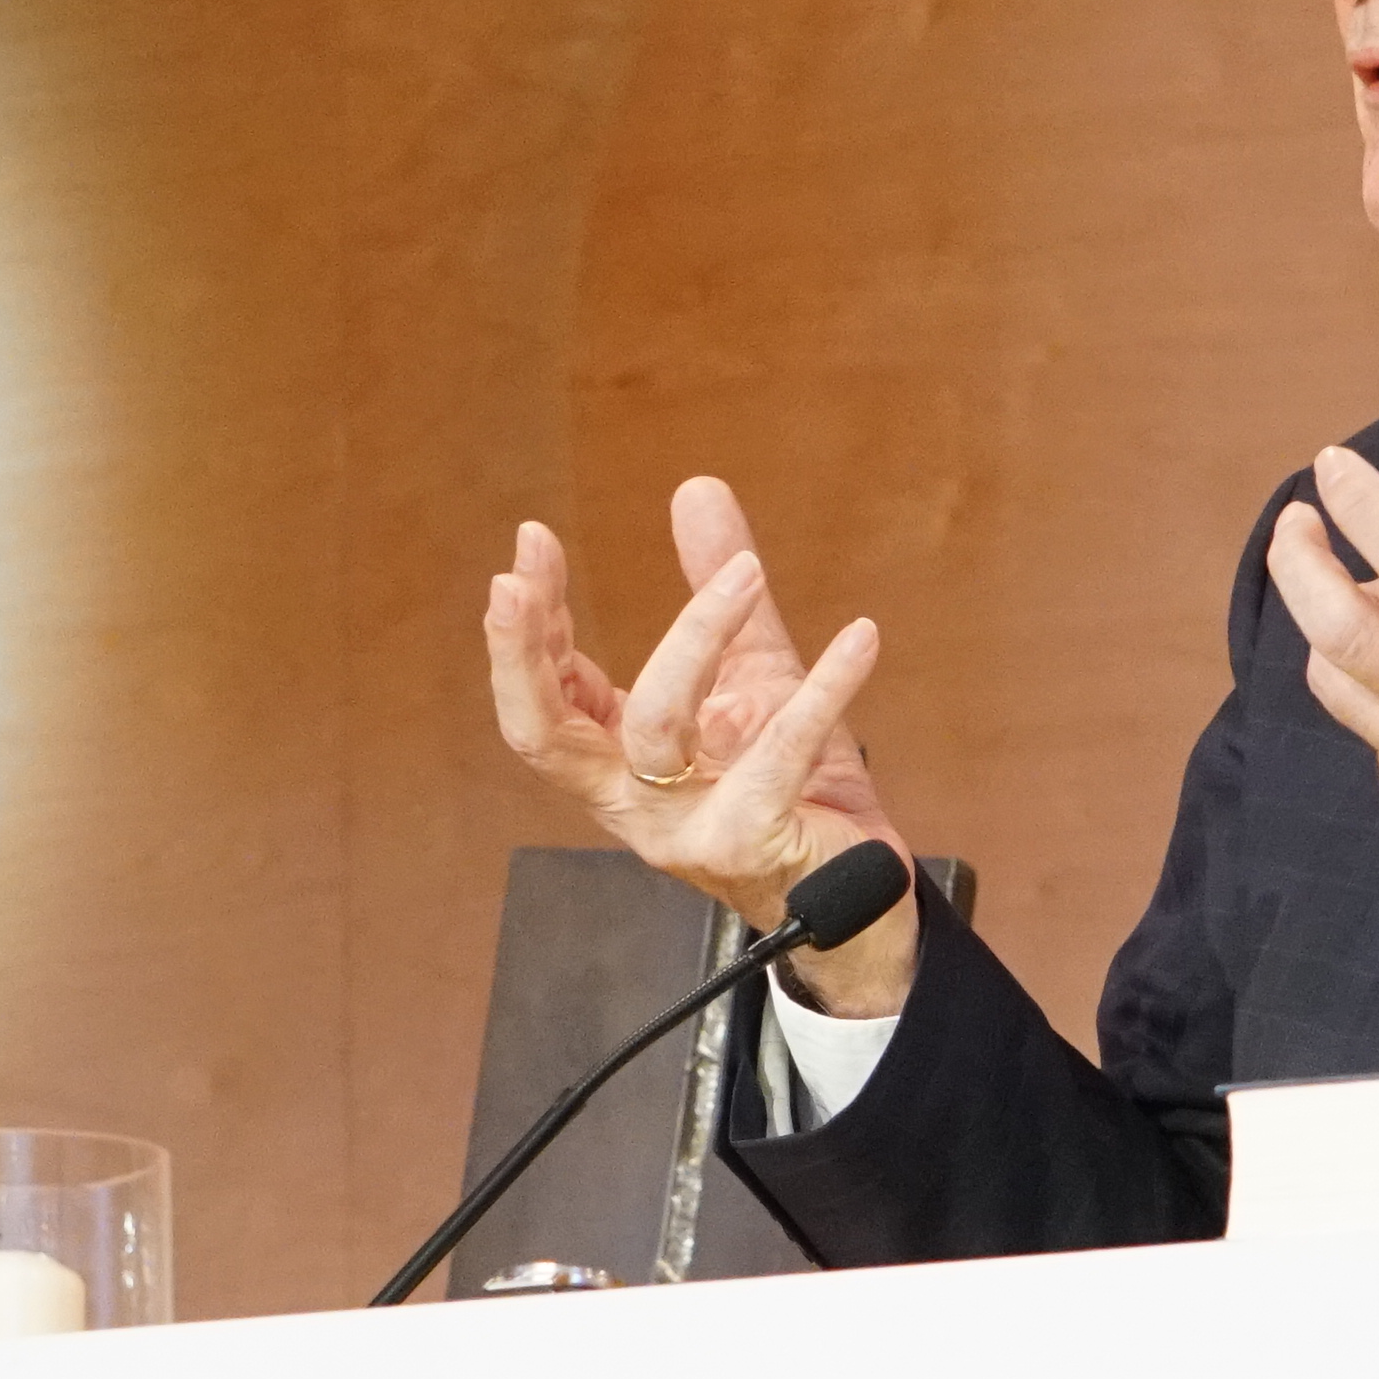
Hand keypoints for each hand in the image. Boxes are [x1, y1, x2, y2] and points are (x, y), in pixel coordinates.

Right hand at [484, 477, 920, 1014]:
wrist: (854, 892)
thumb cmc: (790, 785)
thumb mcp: (749, 673)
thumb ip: (716, 588)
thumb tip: (696, 487)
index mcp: (615, 763)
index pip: (544, 695)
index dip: (527, 626)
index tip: (531, 544)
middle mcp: (631, 801)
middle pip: (545, 733)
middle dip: (521, 654)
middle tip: (518, 579)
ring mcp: (683, 829)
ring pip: (657, 725)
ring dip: (696, 635)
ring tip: (747, 572)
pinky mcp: (749, 843)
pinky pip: (778, 754)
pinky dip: (823, 690)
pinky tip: (860, 639)